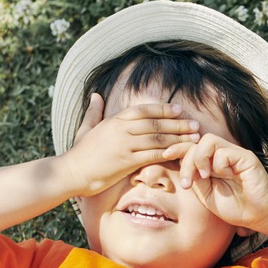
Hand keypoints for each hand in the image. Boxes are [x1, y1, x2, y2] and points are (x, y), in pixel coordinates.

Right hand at [56, 93, 200, 195]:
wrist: (71, 172)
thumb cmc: (80, 152)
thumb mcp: (87, 128)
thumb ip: (94, 112)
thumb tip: (95, 95)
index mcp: (114, 119)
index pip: (144, 110)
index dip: (163, 109)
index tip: (179, 110)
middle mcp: (121, 129)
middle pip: (156, 123)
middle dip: (178, 124)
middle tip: (195, 124)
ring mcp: (124, 145)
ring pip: (158, 138)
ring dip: (179, 138)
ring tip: (194, 138)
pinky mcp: (126, 162)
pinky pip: (152, 155)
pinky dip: (169, 153)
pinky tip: (181, 153)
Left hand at [177, 134, 267, 229]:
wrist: (258, 216)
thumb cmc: (235, 207)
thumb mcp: (206, 194)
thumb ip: (195, 178)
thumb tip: (181, 162)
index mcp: (212, 162)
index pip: (191, 146)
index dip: (177, 148)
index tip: (165, 156)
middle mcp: (223, 154)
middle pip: (196, 142)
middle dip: (186, 161)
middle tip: (187, 183)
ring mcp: (234, 154)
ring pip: (209, 140)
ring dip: (200, 159)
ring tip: (204, 177)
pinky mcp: (246, 157)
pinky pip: (224, 152)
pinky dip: (219, 165)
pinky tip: (225, 176)